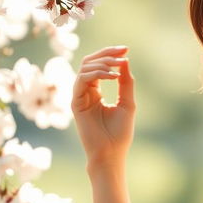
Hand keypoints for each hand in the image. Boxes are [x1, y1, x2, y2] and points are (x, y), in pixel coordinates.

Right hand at [71, 45, 135, 166]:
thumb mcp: (127, 102)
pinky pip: (82, 80)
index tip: (126, 49)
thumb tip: (124, 61)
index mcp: (95, 92)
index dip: (111, 54)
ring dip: (103, 63)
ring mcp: (79, 97)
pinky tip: (113, 76)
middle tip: (123, 51)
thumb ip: (125, 82)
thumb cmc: (119, 133)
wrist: (111, 153)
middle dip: (106, 54)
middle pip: (89, 62)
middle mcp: (85, 92)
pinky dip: (98, 74)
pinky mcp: (76, 103)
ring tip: (119, 65)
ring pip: (85, 68)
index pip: (98, 66)